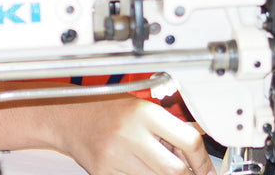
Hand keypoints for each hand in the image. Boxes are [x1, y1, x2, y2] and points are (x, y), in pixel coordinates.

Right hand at [53, 95, 216, 174]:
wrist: (68, 116)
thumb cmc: (104, 108)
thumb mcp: (141, 109)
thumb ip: (168, 128)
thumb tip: (197, 150)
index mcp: (144, 113)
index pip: (189, 141)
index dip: (203, 161)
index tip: (206, 170)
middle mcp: (130, 134)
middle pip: (175, 170)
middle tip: (189, 174)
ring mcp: (115, 156)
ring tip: (157, 165)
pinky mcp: (104, 173)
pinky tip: (139, 167)